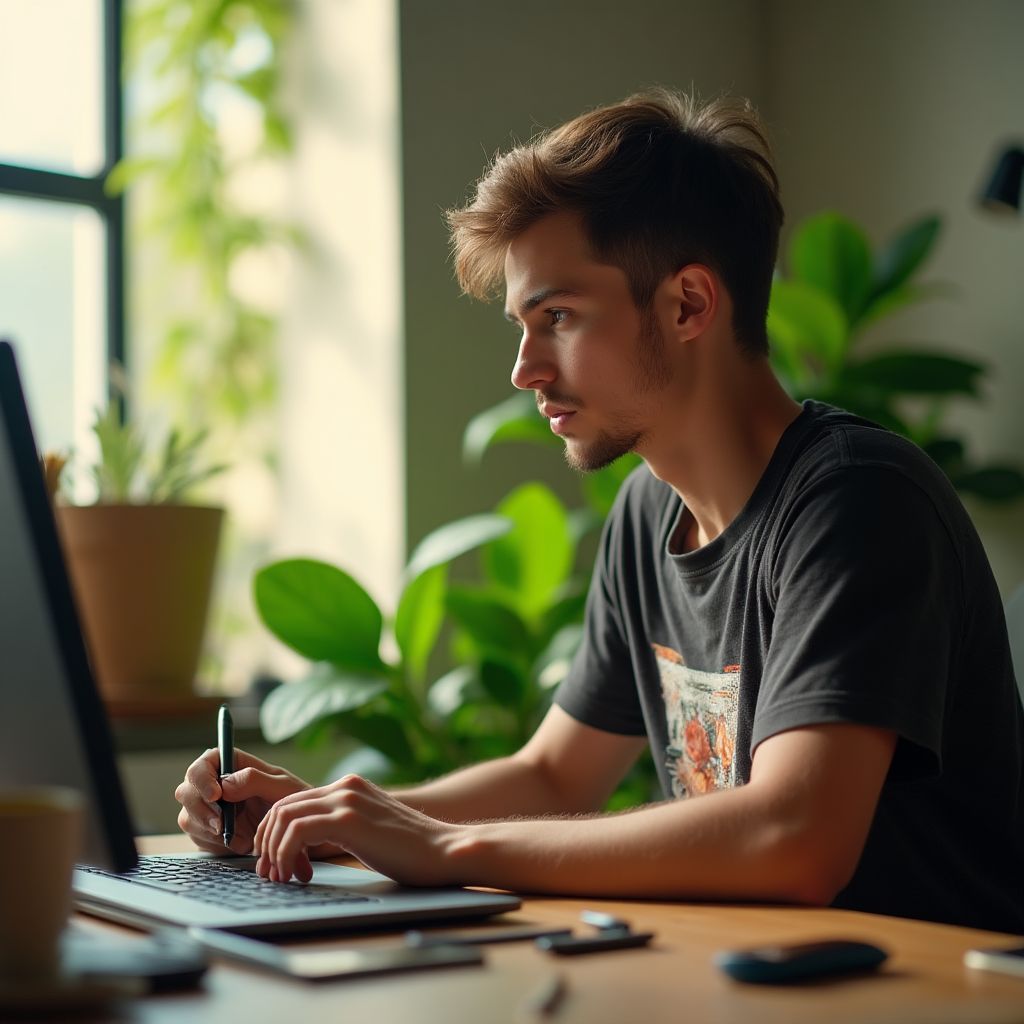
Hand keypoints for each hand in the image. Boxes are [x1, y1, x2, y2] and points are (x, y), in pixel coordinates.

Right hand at [174, 747, 315, 855]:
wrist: (296, 832)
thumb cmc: (293, 801)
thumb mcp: (282, 787)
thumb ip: (255, 780)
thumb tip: (224, 785)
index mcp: (231, 765)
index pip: (202, 764)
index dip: (201, 778)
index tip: (216, 795)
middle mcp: (214, 785)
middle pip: (185, 791)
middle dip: (200, 810)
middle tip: (221, 825)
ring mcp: (209, 809)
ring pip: (187, 818)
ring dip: (210, 831)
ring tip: (241, 837)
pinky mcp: (208, 832)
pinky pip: (198, 839)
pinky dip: (216, 845)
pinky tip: (240, 843)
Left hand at [253, 773, 468, 885]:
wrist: (444, 850)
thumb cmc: (411, 850)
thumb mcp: (368, 830)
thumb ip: (341, 827)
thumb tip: (305, 848)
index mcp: (349, 787)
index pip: (292, 802)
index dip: (274, 835)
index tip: (276, 865)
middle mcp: (344, 786)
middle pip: (281, 807)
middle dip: (267, 843)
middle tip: (271, 874)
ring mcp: (347, 799)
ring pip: (283, 816)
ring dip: (273, 851)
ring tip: (281, 878)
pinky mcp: (348, 819)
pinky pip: (296, 831)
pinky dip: (286, 854)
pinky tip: (298, 874)